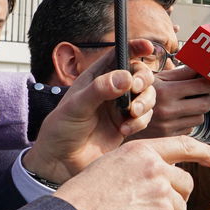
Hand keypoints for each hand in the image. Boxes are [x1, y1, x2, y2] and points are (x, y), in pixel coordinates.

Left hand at [24, 41, 155, 184]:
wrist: (62, 162)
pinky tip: (124, 130)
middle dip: (143, 80)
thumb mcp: (76, 106)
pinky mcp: (127, 125)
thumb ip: (100, 90)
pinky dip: (140, 122)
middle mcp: (112, 89)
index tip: (148, 47)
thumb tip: (125, 78)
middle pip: (140, 75)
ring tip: (131, 114)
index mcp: (97, 77)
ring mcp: (120, 108)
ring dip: (145, 103)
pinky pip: (145, 117)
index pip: (119, 55)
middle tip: (136, 89)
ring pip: (147, 96)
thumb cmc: (61, 129)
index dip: (135, 47)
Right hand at [56, 135, 209, 209]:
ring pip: (180, 209)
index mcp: (141, 151)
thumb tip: (164, 179)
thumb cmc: (85, 198)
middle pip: (185, 184)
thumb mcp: (111, 166)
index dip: (202, 151)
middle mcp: (155, 167)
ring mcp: (161, 191)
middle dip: (175, 200)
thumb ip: (140, 167)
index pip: (182, 145)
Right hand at [137, 66, 209, 138]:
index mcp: (166, 90)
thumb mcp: (156, 79)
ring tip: (185, 104)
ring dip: (198, 110)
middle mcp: (168, 108)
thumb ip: (180, 73)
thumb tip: (204, 65)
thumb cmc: (139, 95)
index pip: (202, 84)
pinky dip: (188, 122)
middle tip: (203, 91)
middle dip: (208, 96)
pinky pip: (191, 128)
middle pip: (207, 101)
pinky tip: (176, 116)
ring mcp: (170, 125)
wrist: (118, 121)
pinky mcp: (170, 137)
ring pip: (201, 116)